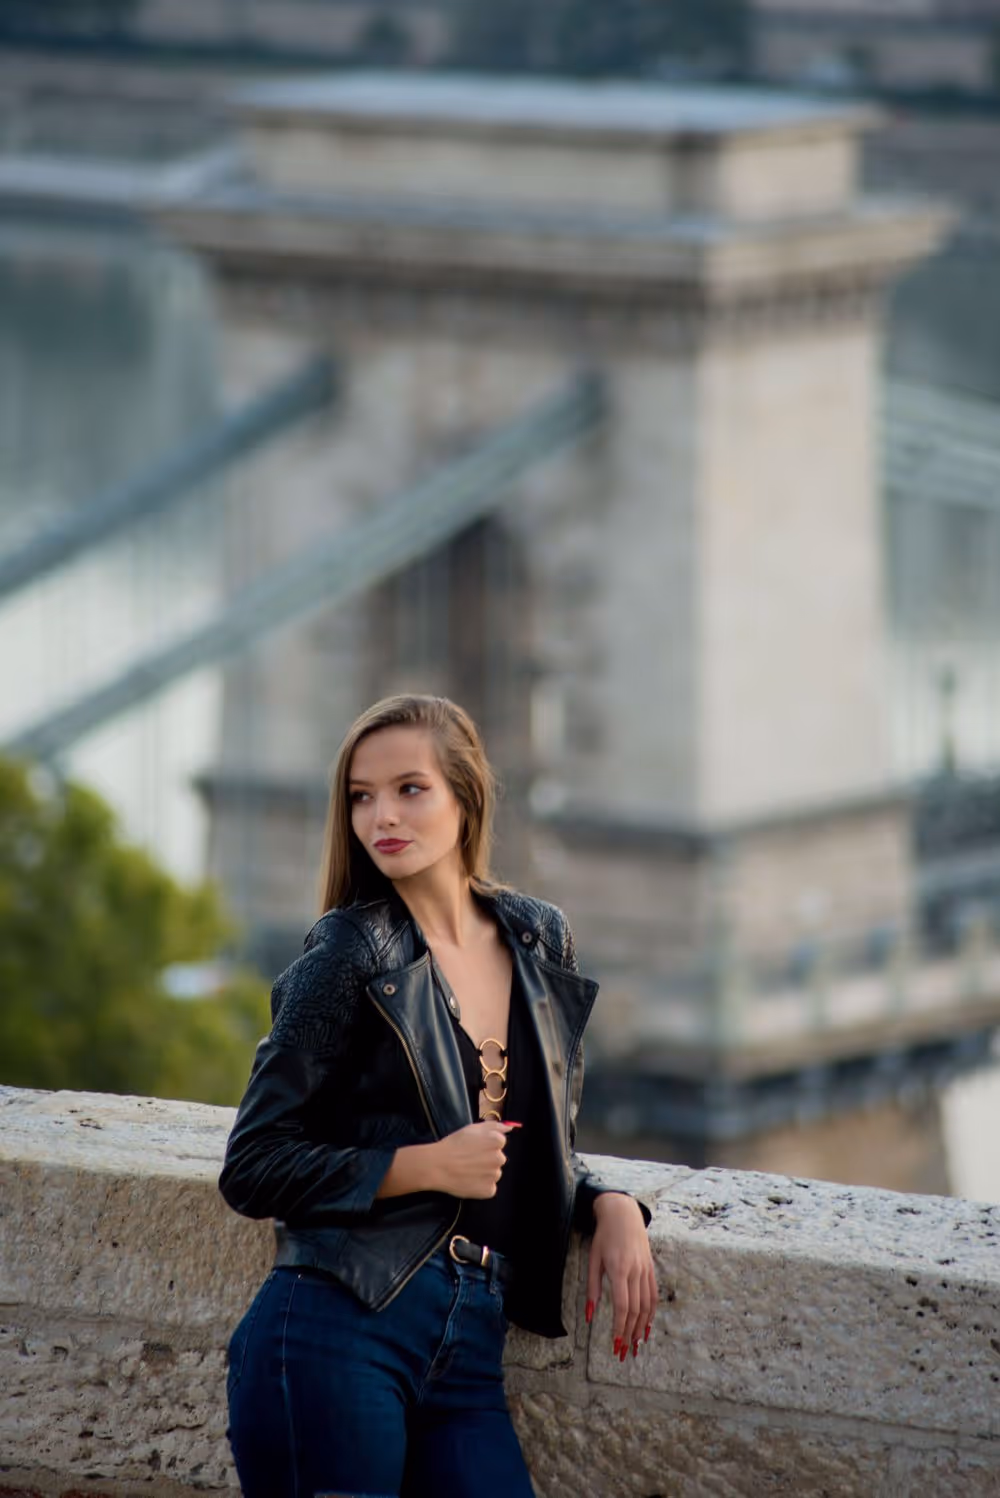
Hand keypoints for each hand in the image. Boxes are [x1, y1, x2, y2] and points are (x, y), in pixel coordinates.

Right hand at [431, 1121, 515, 1198]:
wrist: (437, 1166)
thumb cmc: (453, 1145)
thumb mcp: (472, 1128)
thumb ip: (494, 1126)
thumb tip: (510, 1128)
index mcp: (497, 1141)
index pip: (499, 1143)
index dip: (485, 1145)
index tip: (474, 1147)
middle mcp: (499, 1158)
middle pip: (498, 1158)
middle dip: (487, 1159)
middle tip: (470, 1160)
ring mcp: (495, 1176)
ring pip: (494, 1173)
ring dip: (485, 1173)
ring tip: (468, 1171)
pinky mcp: (489, 1191)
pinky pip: (489, 1188)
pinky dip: (481, 1186)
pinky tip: (469, 1181)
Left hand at [586, 1192, 656, 1359]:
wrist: (623, 1213)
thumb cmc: (604, 1236)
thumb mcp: (593, 1258)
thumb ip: (592, 1287)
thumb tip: (589, 1315)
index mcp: (619, 1269)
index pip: (622, 1306)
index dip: (619, 1327)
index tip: (615, 1344)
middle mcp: (635, 1271)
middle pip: (635, 1310)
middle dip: (630, 1334)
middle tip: (624, 1352)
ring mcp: (645, 1270)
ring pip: (647, 1305)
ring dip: (642, 1328)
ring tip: (637, 1346)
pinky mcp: (651, 1268)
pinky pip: (653, 1295)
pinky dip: (652, 1313)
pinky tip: (648, 1326)